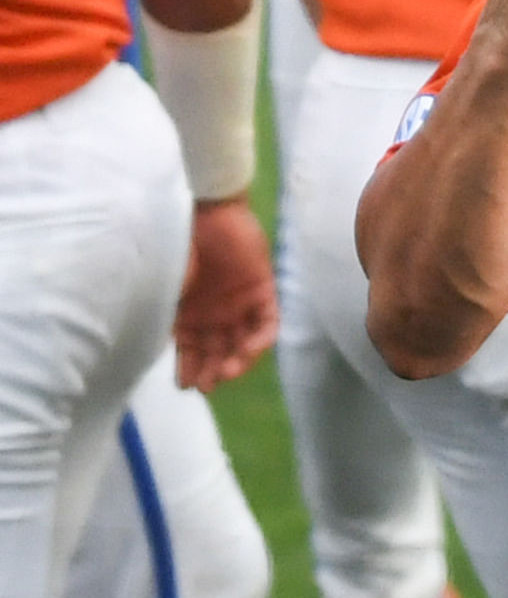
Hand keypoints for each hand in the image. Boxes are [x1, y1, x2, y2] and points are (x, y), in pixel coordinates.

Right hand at [173, 197, 277, 391]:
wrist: (203, 211)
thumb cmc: (175, 247)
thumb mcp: (163, 288)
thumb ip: (164, 316)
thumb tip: (149, 348)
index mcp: (188, 316)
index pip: (191, 352)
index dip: (189, 371)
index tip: (185, 385)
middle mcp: (214, 314)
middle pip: (218, 352)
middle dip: (212, 371)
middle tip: (207, 385)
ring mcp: (239, 303)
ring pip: (242, 342)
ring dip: (237, 361)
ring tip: (228, 372)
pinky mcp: (262, 289)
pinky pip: (268, 321)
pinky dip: (261, 339)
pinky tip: (248, 351)